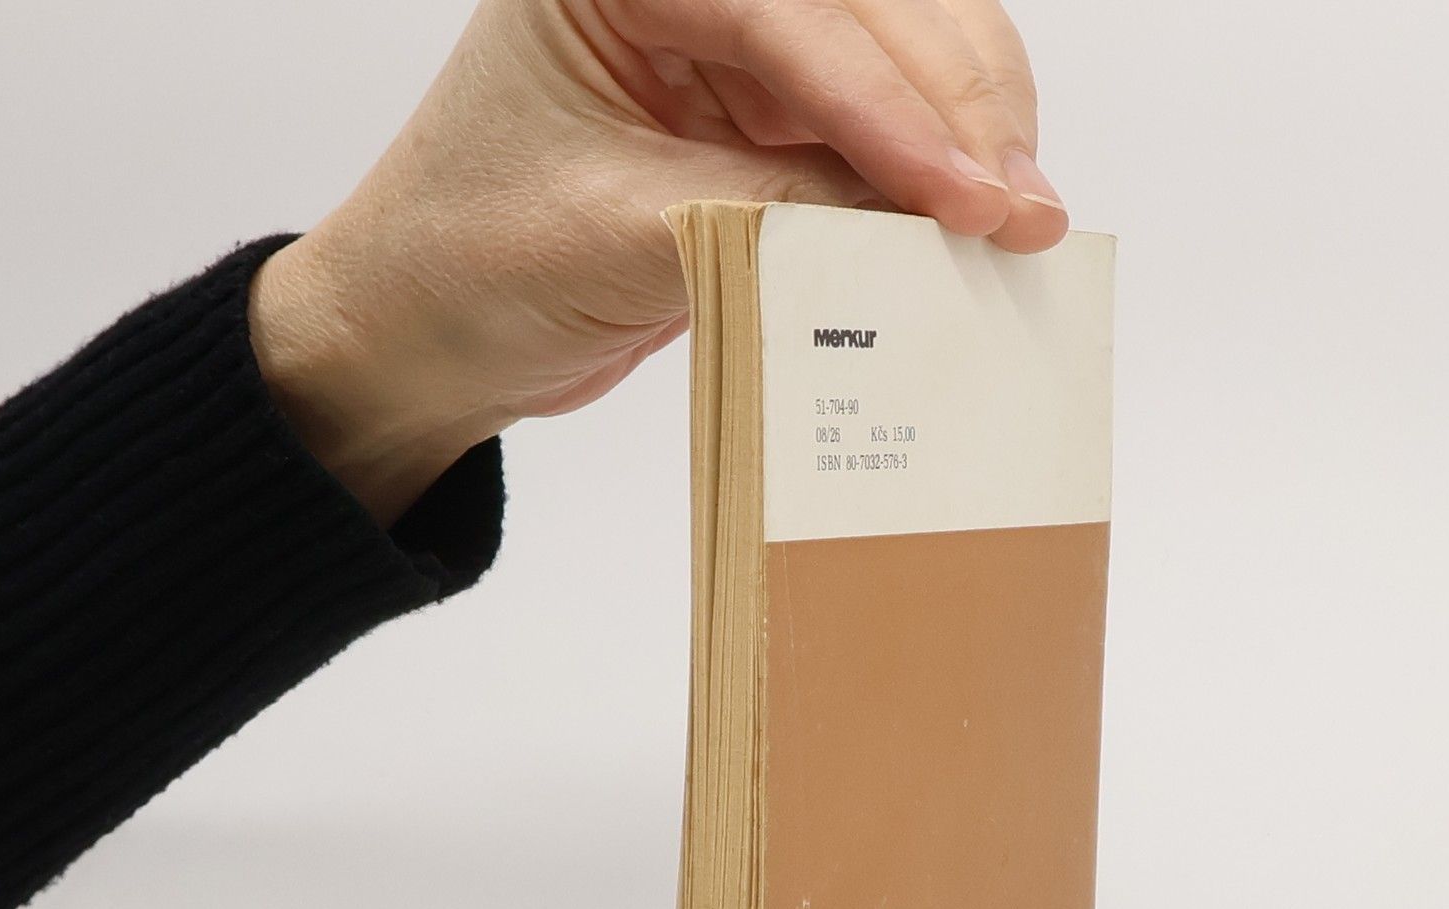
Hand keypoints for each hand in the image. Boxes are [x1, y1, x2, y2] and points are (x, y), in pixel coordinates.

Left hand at [250, 0, 1068, 523]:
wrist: (425, 336)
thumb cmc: (466, 262)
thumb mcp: (615, 236)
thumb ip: (764, 216)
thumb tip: (913, 226)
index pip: (791, 16)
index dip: (892, 108)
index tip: (968, 194)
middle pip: (873, 7)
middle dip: (959, 105)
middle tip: (1023, 210)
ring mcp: (739, 44)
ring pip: (901, 51)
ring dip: (970, 129)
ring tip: (1021, 221)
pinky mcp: (768, 115)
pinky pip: (878, 129)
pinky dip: (935, 175)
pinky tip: (976, 223)